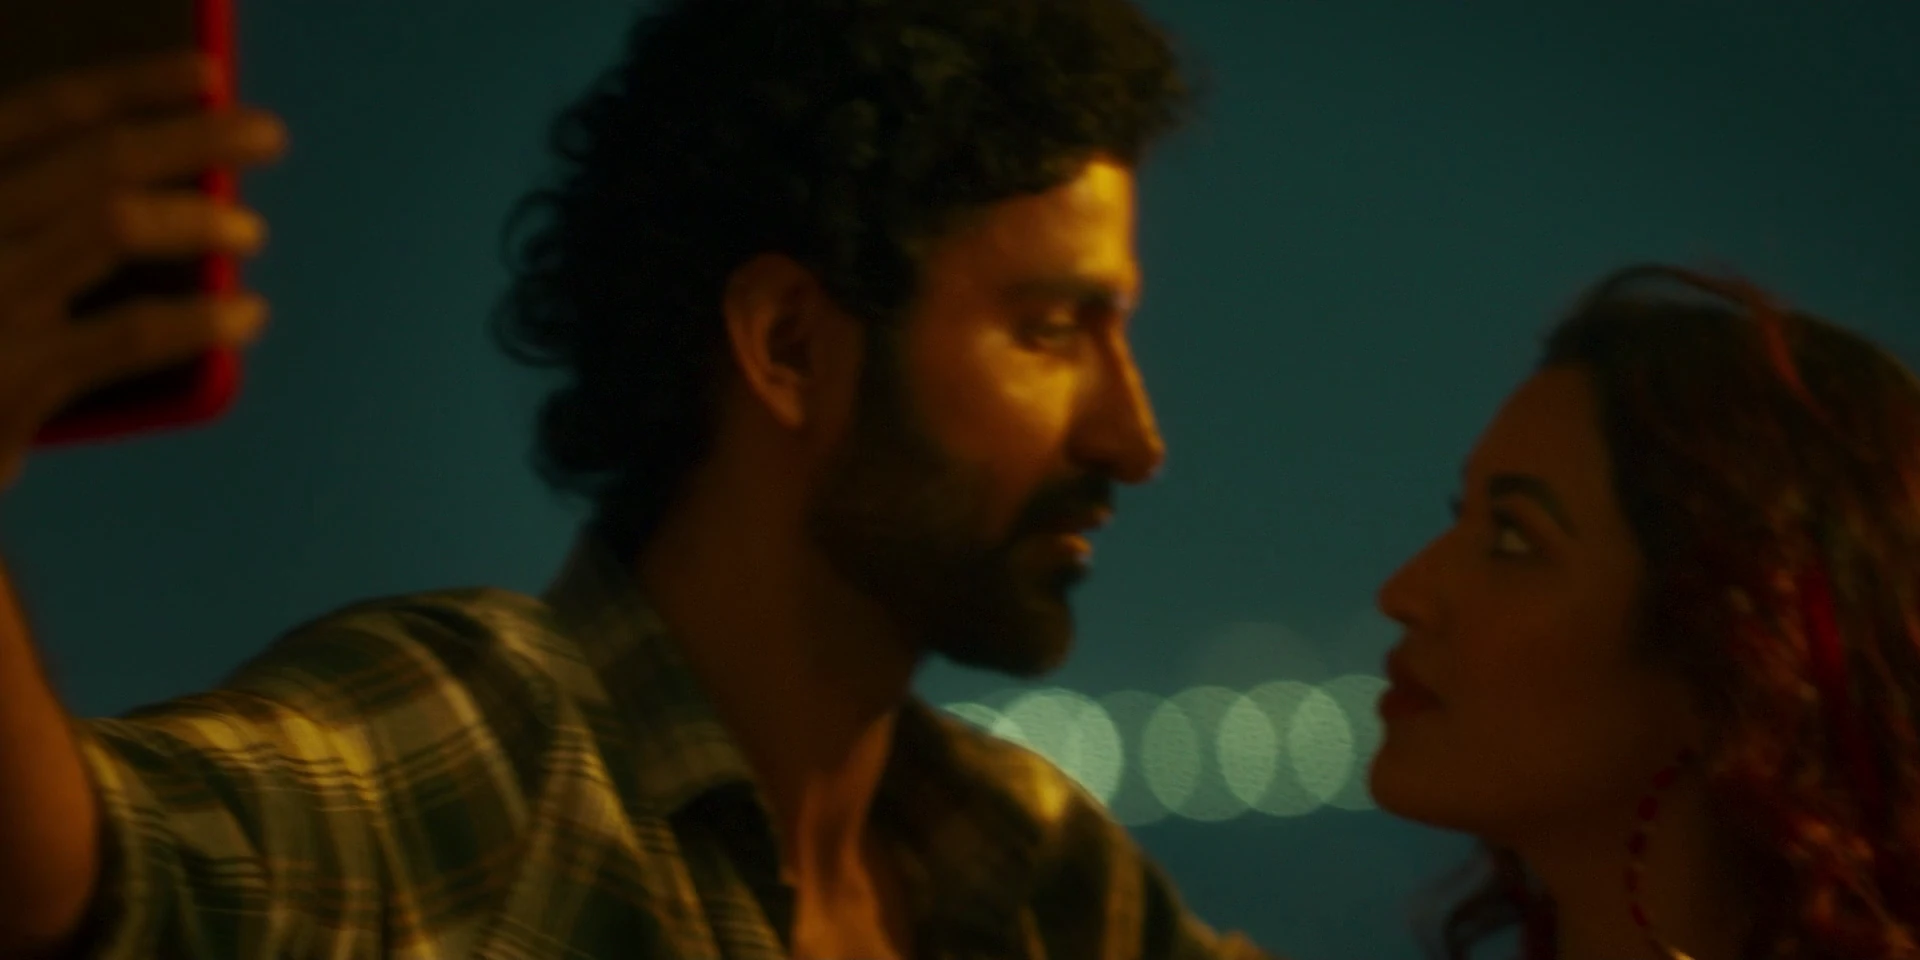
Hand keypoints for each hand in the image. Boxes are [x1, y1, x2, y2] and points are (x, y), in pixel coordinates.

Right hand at [0, 51, 284, 487]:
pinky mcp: (10, 381)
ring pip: (114, 225)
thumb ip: (40, 213)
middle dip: (194, 138)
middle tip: (269, 136)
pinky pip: (129, 334)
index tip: (208, 73)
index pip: (40, 111)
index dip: (130, 85)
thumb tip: (156, 169)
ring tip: (250, 228)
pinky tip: (247, 315)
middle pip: (95, 159)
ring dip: (199, 218)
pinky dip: (202, 319)